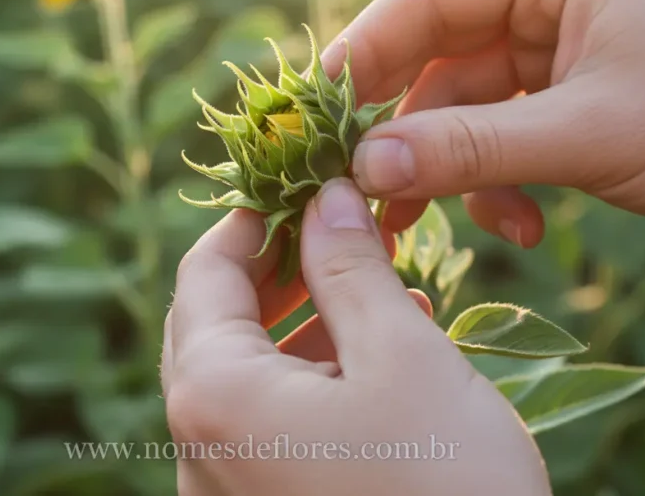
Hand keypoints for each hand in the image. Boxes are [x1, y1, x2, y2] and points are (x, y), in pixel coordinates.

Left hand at [162, 179, 550, 495]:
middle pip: (215, 323)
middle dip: (277, 267)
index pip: (205, 272)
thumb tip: (325, 196)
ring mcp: (226, 489)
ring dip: (302, 321)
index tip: (305, 181)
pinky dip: (312, 378)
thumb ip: (350, 268)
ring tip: (376, 284)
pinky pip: (268, 425)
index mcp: (213, 395)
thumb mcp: (403, 356)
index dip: (255, 216)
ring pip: (245, 374)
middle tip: (336, 227)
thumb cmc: (446, 485)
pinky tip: (377, 359)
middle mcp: (199, 446)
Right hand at [327, 0, 644, 245]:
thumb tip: (364, 167)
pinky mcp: (558, 99)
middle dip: (403, 126)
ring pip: (457, 106)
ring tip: (422, 225)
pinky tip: (522, 227)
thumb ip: (472, 150)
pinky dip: (493, 184)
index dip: (365, 51)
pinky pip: (493, 137)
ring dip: (447, 169)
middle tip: (357, 183)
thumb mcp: (587, 136)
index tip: (316, 113)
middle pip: (434, 53)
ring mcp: (550, 48)